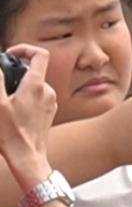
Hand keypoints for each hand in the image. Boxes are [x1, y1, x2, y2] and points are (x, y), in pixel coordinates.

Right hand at [0, 46, 56, 184]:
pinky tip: (12, 111)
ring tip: (4, 100)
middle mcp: (48, 92)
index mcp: (36, 85)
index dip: (25, 49)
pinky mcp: (49, 113)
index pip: (40, 54)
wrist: (27, 157)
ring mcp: (50, 103)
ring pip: (35, 86)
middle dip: (16, 72)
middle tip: (1, 83)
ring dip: (19, 87)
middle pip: (34, 71)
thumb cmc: (11, 133)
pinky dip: (25, 99)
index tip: (11, 54)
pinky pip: (37, 99)